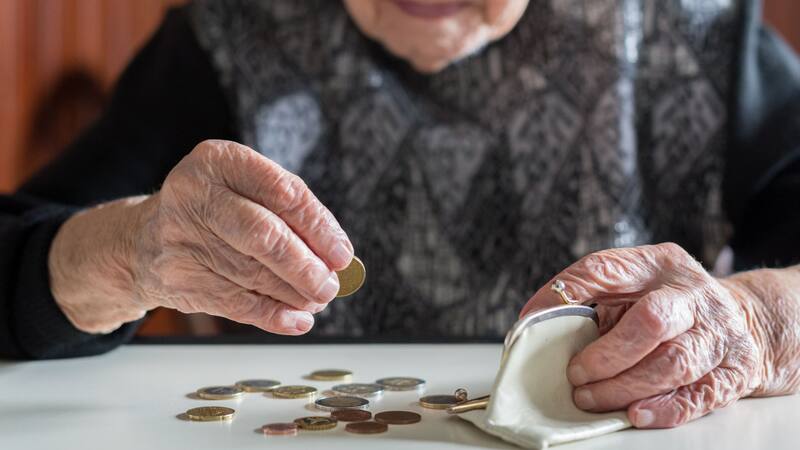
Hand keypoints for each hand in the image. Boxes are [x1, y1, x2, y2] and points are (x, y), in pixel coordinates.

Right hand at [50, 140, 352, 334]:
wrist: (143, 239)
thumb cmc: (214, 210)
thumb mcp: (243, 189)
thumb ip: (288, 213)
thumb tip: (336, 256)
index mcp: (218, 161)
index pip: (282, 191)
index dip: (318, 226)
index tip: (342, 253)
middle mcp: (194, 194)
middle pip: (263, 235)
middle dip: (305, 266)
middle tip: (331, 285)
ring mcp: (181, 238)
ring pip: (252, 274)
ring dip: (294, 293)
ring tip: (318, 299)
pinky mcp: (178, 278)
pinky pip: (235, 303)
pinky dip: (272, 315)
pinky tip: (297, 320)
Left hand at [519, 243, 766, 427]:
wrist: (745, 320)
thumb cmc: (670, 304)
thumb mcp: (635, 285)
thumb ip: (594, 298)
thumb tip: (537, 324)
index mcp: (657, 264)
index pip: (605, 268)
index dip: (565, 293)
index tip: (533, 319)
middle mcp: (691, 294)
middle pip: (652, 321)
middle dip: (606, 354)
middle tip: (575, 374)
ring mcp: (718, 332)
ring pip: (673, 363)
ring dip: (624, 386)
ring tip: (591, 398)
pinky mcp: (734, 370)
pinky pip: (699, 395)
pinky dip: (664, 409)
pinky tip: (635, 413)